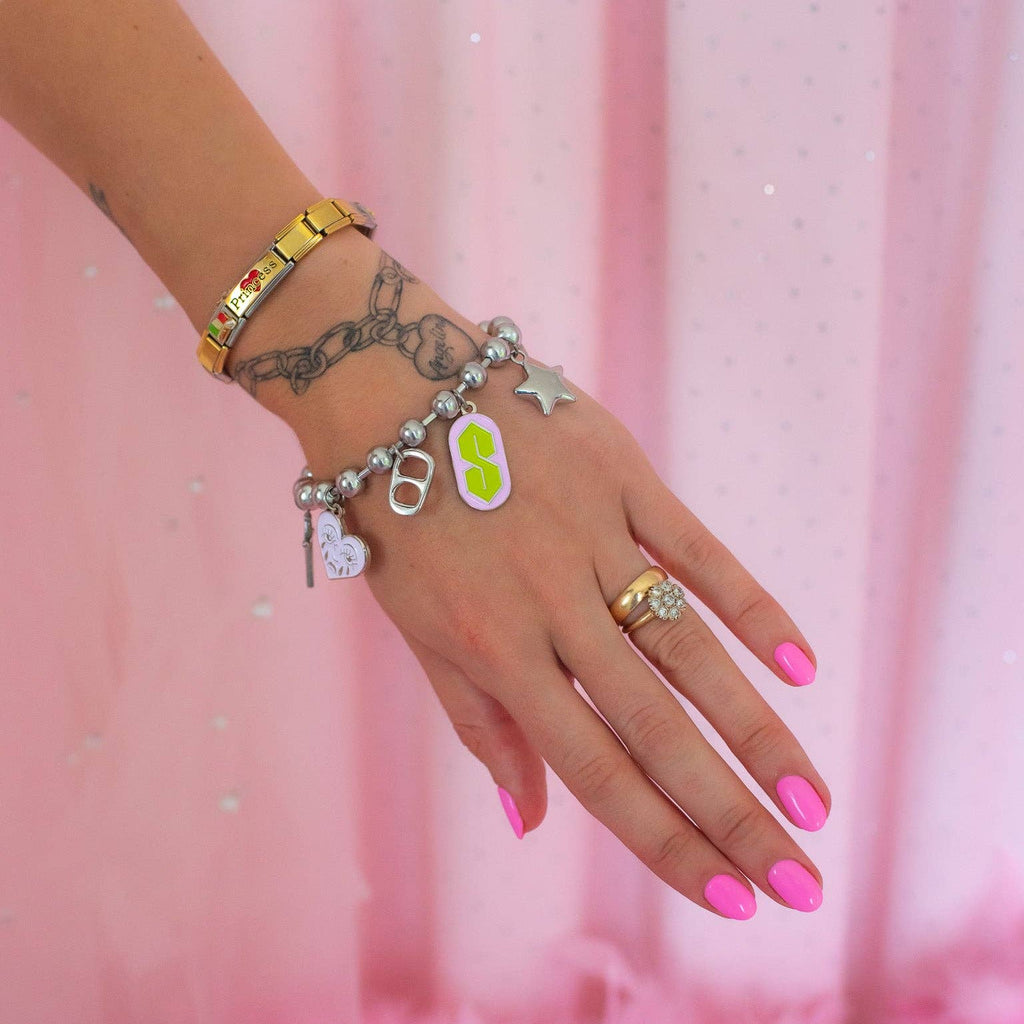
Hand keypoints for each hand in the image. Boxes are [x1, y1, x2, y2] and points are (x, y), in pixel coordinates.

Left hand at [317, 334, 828, 920]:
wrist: (390, 390)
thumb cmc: (400, 521)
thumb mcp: (419, 629)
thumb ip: (480, 723)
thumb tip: (527, 823)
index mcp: (494, 649)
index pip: (593, 767)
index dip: (662, 839)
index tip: (726, 896)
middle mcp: (549, 603)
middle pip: (654, 724)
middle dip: (729, 811)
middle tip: (798, 877)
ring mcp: (592, 537)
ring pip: (688, 649)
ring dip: (755, 730)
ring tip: (813, 798)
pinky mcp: (621, 477)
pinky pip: (697, 549)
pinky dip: (751, 608)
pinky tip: (802, 668)